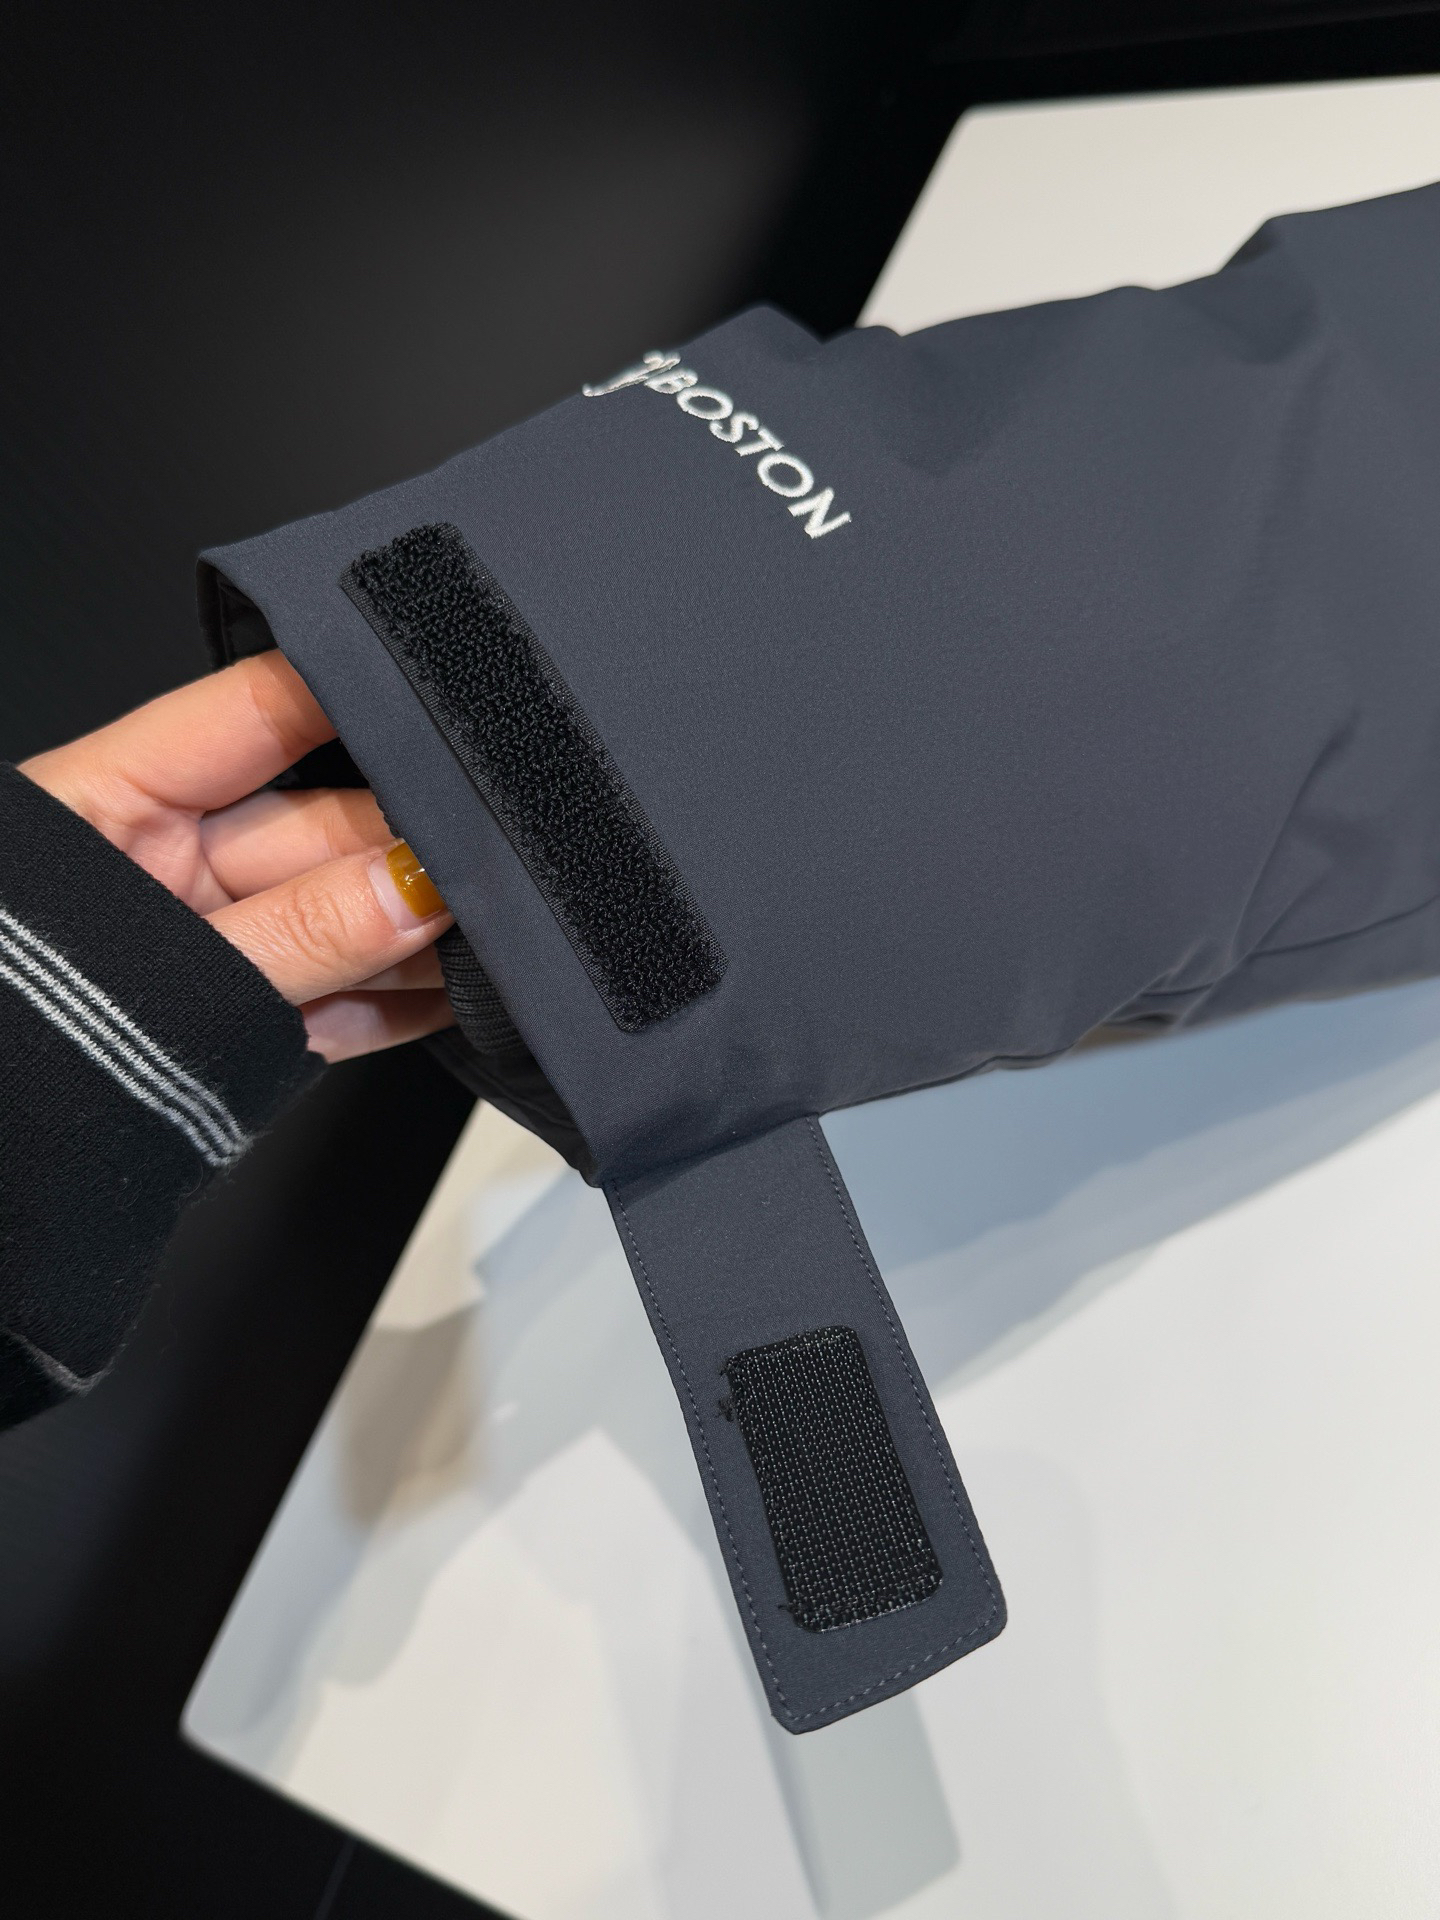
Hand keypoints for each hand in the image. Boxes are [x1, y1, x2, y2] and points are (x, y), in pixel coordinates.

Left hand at [20, 653, 454, 1061]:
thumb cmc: (8, 1054)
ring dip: (416, 937)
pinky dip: (392, 1006)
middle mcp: (164, 860)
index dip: (353, 692)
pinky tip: (456, 1003)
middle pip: (318, 823)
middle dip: (408, 847)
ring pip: (339, 915)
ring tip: (493, 946)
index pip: (255, 712)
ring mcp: (208, 943)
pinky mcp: (239, 1021)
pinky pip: (334, 997)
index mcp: (109, 799)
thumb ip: (297, 933)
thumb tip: (414, 888)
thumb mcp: (158, 978)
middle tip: (493, 869)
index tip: (454, 696)